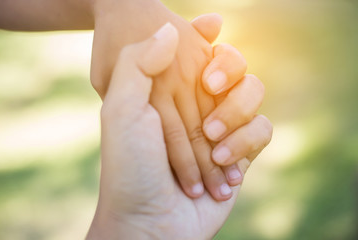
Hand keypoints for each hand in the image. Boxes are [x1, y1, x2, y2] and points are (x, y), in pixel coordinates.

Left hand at [90, 1, 253, 200]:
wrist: (149, 222)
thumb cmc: (130, 166)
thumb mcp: (121, 110)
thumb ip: (138, 63)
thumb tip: (170, 29)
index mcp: (169, 92)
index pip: (198, 51)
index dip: (208, 38)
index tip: (209, 27)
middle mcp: (197, 106)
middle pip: (233, 66)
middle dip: (229, 71)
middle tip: (210, 84)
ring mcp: (222, 130)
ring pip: (254, 94)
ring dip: (236, 112)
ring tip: (212, 139)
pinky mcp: (241, 153)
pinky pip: (263, 130)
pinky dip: (246, 141)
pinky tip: (224, 161)